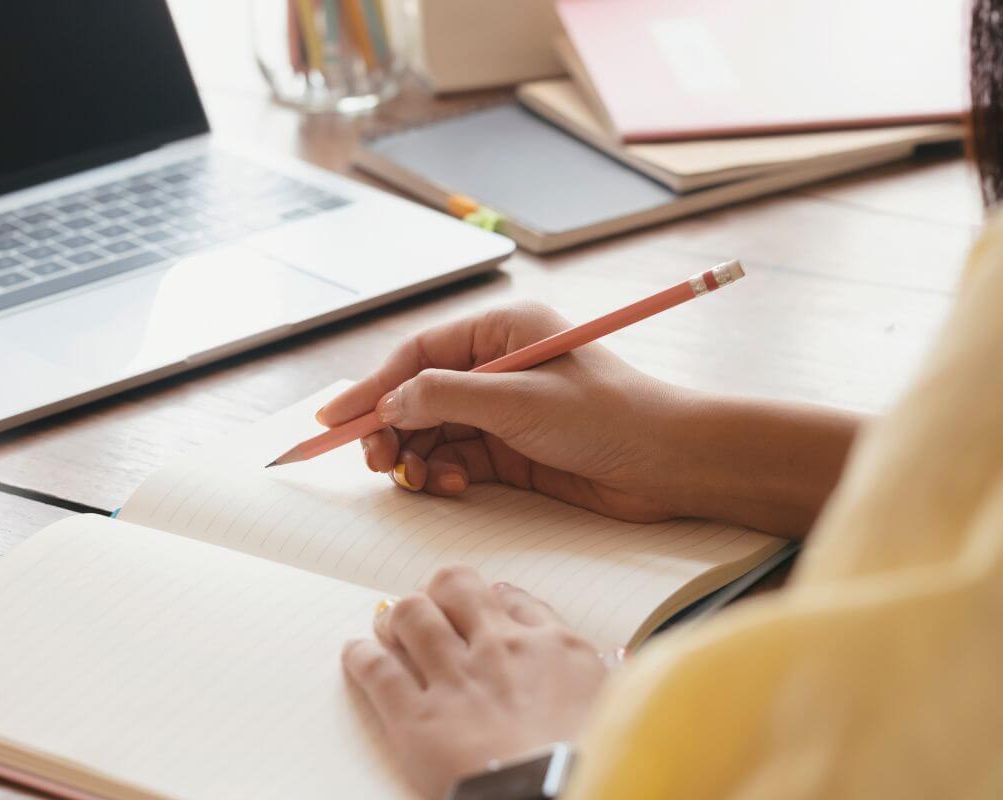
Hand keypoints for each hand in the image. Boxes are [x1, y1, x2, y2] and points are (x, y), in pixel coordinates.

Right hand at [318, 302, 696, 521]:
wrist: (667, 464)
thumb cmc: (607, 416)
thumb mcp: (518, 400)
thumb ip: (446, 397)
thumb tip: (390, 403)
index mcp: (502, 331)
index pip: (419, 354)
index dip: (373, 386)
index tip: (335, 420)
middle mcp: (498, 366)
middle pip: (419, 395)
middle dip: (393, 429)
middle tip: (379, 462)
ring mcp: (504, 409)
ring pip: (434, 431)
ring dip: (417, 457)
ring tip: (417, 480)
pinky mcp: (513, 449)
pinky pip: (457, 458)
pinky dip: (445, 474)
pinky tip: (453, 487)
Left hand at [342, 565, 608, 799]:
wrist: (557, 799)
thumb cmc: (594, 762)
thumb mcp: (617, 708)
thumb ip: (608, 675)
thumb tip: (615, 661)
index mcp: (554, 646)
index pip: (513, 598)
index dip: (492, 597)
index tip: (485, 604)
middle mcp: (500, 648)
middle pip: (455, 587)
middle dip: (440, 592)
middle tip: (434, 606)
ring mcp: (455, 678)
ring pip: (410, 615)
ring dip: (398, 617)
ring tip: (391, 626)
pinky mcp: (416, 717)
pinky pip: (377, 669)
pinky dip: (361, 656)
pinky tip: (357, 652)